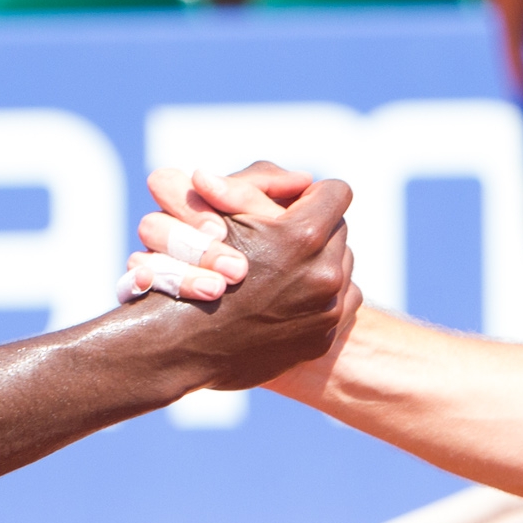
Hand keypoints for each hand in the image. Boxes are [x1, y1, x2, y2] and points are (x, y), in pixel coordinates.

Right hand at [137, 174, 353, 389]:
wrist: (180, 343)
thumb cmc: (191, 265)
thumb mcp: (222, 211)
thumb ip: (264, 183)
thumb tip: (304, 180)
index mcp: (303, 235)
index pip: (336, 192)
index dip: (312, 194)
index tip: (295, 204)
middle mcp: (324, 274)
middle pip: (340, 231)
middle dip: (315, 230)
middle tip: (284, 238)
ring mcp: (326, 310)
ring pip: (343, 266)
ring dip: (319, 262)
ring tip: (284, 268)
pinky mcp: (323, 338)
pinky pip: (340, 301)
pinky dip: (319, 296)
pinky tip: (288, 297)